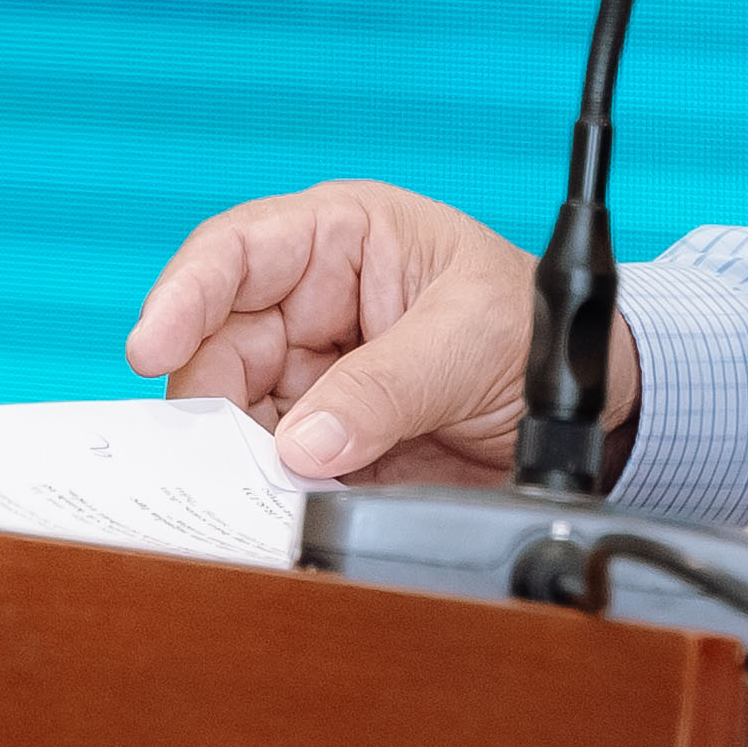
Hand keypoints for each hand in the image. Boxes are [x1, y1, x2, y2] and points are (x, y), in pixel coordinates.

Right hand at [120, 180, 633, 484]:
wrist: (595, 404)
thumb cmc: (533, 328)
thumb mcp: (469, 340)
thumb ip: (387, 387)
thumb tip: (304, 444)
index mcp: (340, 238)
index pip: (238, 252)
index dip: (185, 294)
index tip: (152, 346)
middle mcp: (311, 301)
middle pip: (221, 345)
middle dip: (213, 399)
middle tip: (216, 454)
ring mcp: (314, 374)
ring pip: (237, 412)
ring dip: (239, 454)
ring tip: (258, 488)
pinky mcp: (327, 441)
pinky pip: (274, 465)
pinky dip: (267, 492)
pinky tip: (276, 508)